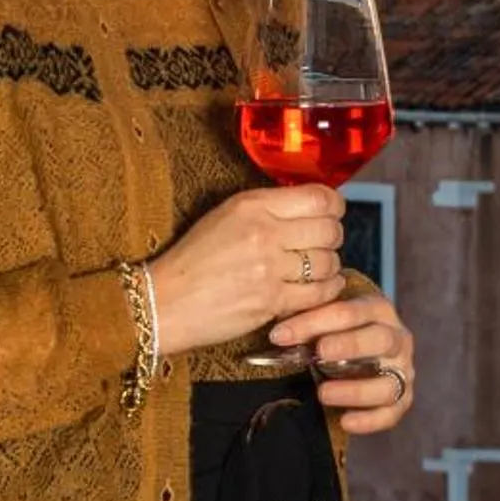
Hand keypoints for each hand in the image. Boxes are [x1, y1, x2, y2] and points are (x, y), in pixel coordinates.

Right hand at [147, 186, 348, 358]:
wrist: (165, 301)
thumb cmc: (193, 259)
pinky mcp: (271, 301)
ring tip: (316, 268)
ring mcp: (269, 269)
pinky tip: (320, 288)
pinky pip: (318, 294)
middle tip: (323, 243)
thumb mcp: (225, 215)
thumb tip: (310, 208)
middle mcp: (264, 232)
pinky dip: (326, 291)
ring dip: (328, 266)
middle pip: (329, 230)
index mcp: (252, 205)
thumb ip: (267, 208)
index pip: (319, 198)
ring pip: (328, 263)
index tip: (332, 214)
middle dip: (332, 237)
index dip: (334, 207)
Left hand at [267, 290, 416, 435]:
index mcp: (377, 310)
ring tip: (323, 393)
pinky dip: (369, 420)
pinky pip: (391, 413)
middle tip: (318, 354)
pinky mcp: (402, 398)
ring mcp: (403, 370)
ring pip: (389, 383)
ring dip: (356, 390)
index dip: (314, 322)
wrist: (358, 352)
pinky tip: (344, 421)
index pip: (349, 311)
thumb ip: (306, 318)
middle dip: (349, 346)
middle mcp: (397, 338)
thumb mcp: (321, 319)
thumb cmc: (334, 330)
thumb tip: (281, 324)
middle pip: (380, 340)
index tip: (281, 335)